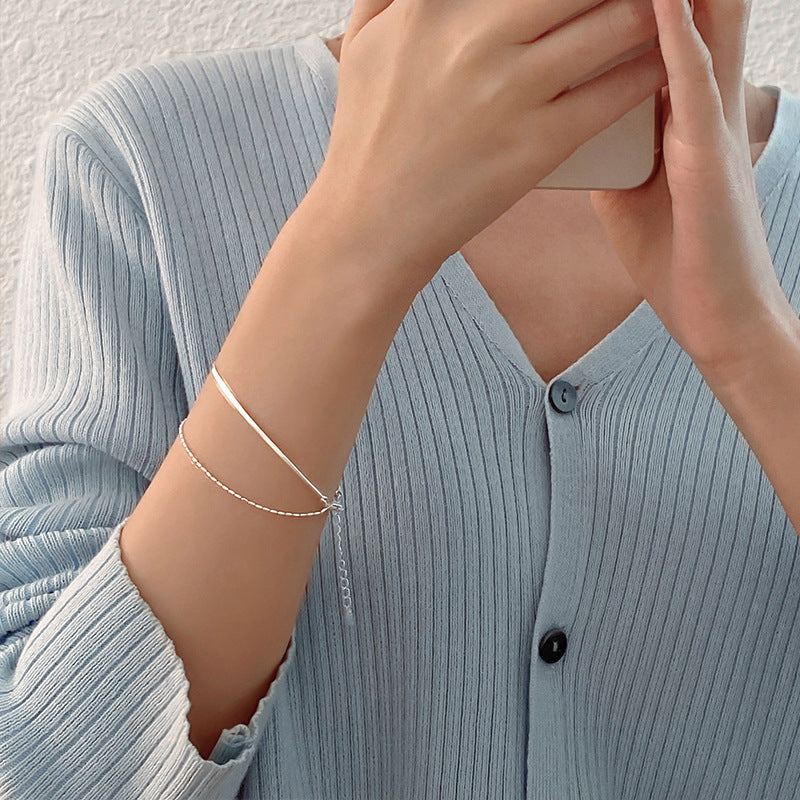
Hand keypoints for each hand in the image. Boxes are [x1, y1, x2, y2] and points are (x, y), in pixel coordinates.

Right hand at [316, 0, 669, 294]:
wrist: (372, 224)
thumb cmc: (365, 137)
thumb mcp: (362, 46)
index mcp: (432, 4)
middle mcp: (477, 37)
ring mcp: (511, 92)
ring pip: (618, 22)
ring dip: (652, 12)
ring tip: (665, 13)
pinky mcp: (538, 145)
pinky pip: (615, 93)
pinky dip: (648, 71)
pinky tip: (659, 64)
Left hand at [589, 0, 792, 377]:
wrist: (716, 314)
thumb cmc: (672, 252)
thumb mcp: (627, 189)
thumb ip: (606, 145)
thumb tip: (567, 121)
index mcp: (676, 110)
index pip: (659, 27)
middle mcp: (697, 104)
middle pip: (682, 11)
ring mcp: (708, 125)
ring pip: (696, 30)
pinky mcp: (709, 158)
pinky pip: (693, 87)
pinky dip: (678, 40)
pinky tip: (660, 0)